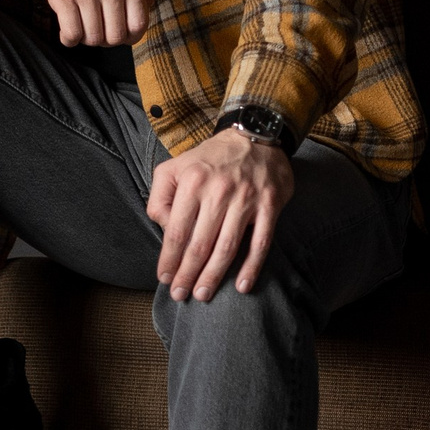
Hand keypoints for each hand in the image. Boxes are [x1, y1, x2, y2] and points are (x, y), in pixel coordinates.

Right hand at [21, 0, 146, 48]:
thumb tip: (148, 7)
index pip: (139, 23)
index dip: (130, 37)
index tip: (120, 36)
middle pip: (115, 36)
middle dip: (106, 40)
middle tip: (98, 32)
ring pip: (93, 37)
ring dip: (86, 39)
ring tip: (81, 29)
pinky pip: (72, 33)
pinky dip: (70, 39)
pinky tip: (68, 33)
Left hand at [147, 130, 294, 302]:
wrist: (254, 135)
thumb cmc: (210, 159)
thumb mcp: (174, 167)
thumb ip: (160, 197)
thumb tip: (163, 228)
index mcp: (192, 182)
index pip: (177, 231)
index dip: (169, 260)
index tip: (165, 278)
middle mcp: (218, 191)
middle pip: (199, 245)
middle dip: (187, 274)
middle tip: (181, 295)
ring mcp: (246, 199)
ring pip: (227, 247)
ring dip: (213, 276)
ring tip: (203, 294)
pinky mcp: (270, 205)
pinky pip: (260, 242)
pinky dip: (251, 267)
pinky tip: (242, 286)